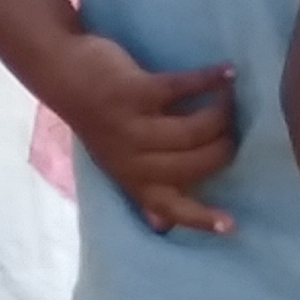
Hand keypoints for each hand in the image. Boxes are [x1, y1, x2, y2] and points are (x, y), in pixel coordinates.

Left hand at [51, 35, 236, 233]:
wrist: (64, 72)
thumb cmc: (101, 118)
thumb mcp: (117, 160)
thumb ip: (143, 189)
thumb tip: (162, 226)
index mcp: (132, 178)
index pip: (169, 207)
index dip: (201, 218)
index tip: (232, 224)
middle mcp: (131, 159)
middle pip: (194, 164)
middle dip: (223, 148)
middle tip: (234, 131)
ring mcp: (130, 126)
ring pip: (192, 129)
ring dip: (220, 114)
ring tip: (229, 102)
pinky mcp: (133, 92)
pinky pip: (182, 88)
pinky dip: (209, 80)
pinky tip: (227, 74)